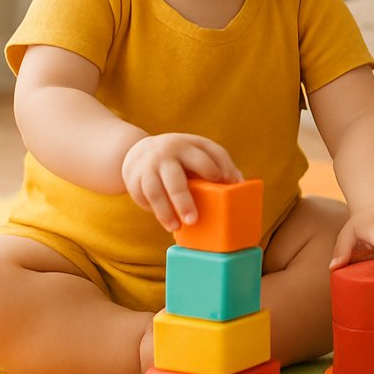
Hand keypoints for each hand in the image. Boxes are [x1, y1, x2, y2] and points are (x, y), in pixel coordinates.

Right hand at [121, 132, 241, 231]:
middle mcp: (165, 154)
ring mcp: (147, 167)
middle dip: (183, 200)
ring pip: (154, 191)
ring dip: (165, 212)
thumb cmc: (181, 156)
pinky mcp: (133, 179)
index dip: (214, 168)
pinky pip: (142, 197)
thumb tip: (240, 183)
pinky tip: (165, 220)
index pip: (202, 156)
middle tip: (193, 220)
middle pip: (175, 179)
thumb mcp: (198, 151)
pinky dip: (153, 210)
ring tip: (176, 228)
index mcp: (186, 145)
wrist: (140, 151)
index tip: (223, 180)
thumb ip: (218, 162)